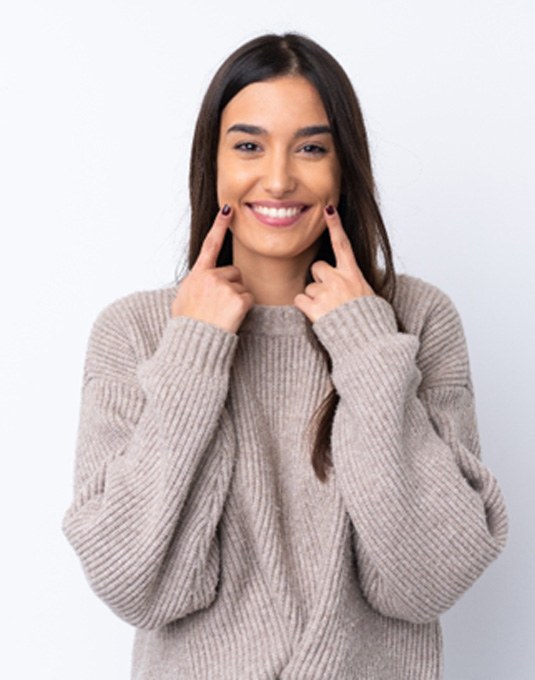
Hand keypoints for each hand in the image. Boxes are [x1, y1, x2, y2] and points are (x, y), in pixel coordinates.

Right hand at [171, 206, 254, 332]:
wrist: (192, 343)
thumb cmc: (187, 325)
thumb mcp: (183, 298)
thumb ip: (196, 284)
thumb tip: (202, 282)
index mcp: (197, 274)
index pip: (210, 244)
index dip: (219, 225)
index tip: (228, 208)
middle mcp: (210, 276)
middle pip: (233, 272)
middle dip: (230, 286)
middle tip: (217, 306)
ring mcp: (224, 287)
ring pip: (241, 287)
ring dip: (235, 300)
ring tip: (221, 314)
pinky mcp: (237, 299)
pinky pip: (248, 300)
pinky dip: (242, 310)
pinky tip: (229, 318)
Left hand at [294, 205, 375, 322]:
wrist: (369, 342)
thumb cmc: (370, 321)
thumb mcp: (368, 295)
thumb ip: (354, 284)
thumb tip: (349, 282)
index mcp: (354, 274)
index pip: (343, 244)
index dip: (335, 225)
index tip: (329, 208)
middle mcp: (339, 279)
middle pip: (317, 268)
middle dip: (320, 280)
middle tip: (331, 298)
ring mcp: (326, 292)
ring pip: (309, 287)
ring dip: (315, 299)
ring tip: (330, 312)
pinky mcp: (315, 307)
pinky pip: (300, 300)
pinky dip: (306, 308)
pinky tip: (319, 316)